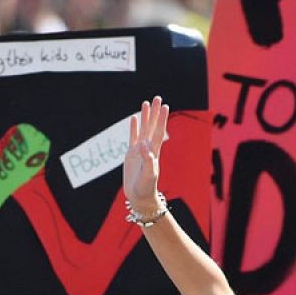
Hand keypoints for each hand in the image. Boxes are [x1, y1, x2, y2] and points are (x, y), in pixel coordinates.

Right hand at [123, 97, 170, 215]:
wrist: (140, 196)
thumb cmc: (146, 187)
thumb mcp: (148, 174)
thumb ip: (147, 159)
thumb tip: (144, 144)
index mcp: (154, 152)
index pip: (159, 131)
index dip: (161, 119)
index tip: (164, 106)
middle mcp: (148, 149)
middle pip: (152, 126)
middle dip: (154, 113)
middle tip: (157, 98)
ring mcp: (139, 150)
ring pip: (143, 129)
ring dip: (144, 117)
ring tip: (145, 103)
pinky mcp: (131, 154)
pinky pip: (132, 137)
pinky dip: (133, 127)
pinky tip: (133, 118)